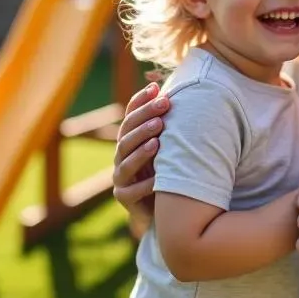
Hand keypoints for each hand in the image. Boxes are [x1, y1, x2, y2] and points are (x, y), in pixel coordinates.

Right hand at [112, 82, 170, 240]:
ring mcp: (121, 178)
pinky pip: (132, 192)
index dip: (140, 101)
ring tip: (158, 140)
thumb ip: (168, 123)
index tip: (156, 88)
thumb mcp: (168, 145)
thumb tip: (177, 91)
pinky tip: (158, 180)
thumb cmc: (167, 170)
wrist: (162, 209)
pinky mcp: (125, 199)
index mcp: (130, 140)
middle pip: (126, 135)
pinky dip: (145, 185)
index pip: (130, 116)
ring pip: (125, 162)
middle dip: (144, 119)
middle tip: (163, 108)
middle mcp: (121, 157)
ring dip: (141, 150)